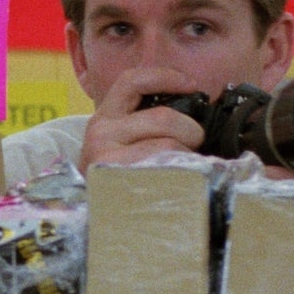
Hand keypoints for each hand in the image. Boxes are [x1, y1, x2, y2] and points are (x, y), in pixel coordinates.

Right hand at [80, 66, 207, 171]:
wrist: (96, 217)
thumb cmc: (119, 176)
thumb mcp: (122, 143)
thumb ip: (147, 122)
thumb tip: (197, 111)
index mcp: (104, 118)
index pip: (132, 81)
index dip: (165, 76)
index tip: (191, 85)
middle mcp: (100, 132)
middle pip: (163, 118)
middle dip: (191, 130)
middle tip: (194, 145)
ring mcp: (105, 157)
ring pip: (168, 144)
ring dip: (187, 156)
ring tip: (183, 169)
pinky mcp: (117, 179)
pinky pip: (165, 168)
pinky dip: (182, 174)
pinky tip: (178, 183)